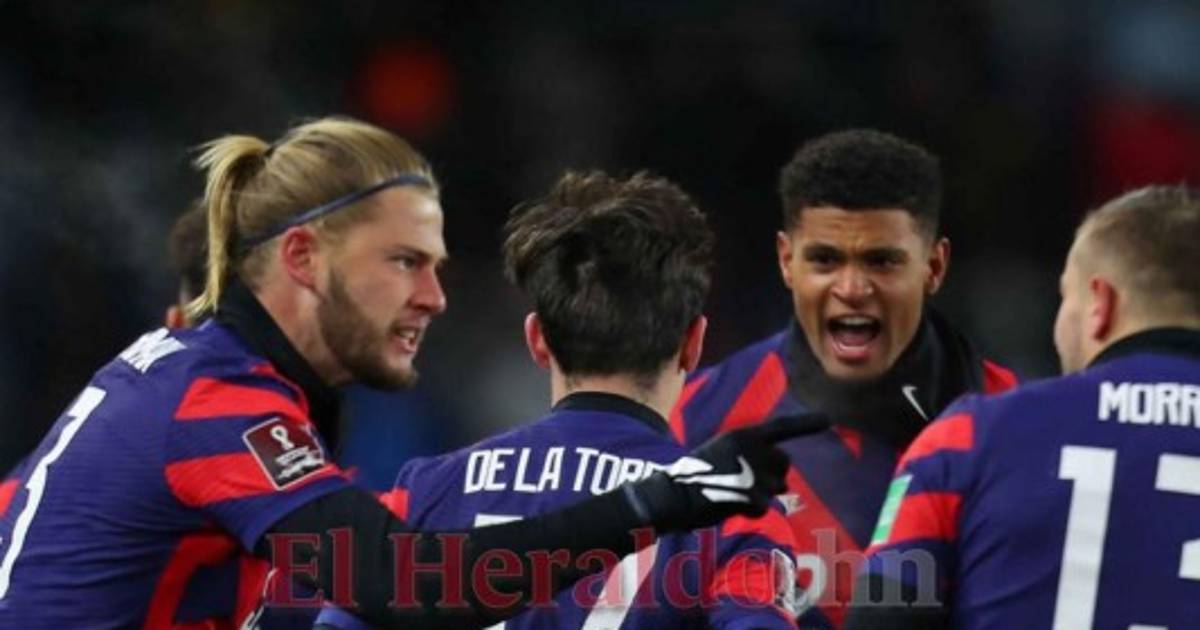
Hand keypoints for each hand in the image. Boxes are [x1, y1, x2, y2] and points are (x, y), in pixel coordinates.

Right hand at [624, 412, 828, 532]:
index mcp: (743, 435)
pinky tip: (730, 507)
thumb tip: (783, 481)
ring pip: (776, 488)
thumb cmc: (696, 475)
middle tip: (750, 482)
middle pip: (784, 463)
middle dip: (775, 474)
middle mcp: (751, 449)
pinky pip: (762, 508)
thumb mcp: (722, 451)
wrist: (673, 495)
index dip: (805, 423)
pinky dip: (750, 511)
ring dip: (761, 494)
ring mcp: (752, 472)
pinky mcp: (749, 495)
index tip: (828, 419)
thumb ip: (751, 456)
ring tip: (734, 494)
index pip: (781, 427)